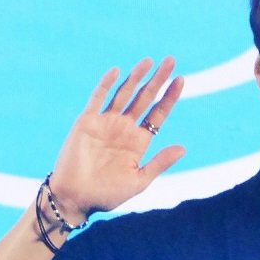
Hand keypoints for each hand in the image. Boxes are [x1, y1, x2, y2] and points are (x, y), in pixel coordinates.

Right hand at [49, 58, 184, 219]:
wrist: (76, 198)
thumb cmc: (107, 195)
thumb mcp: (139, 180)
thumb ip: (160, 162)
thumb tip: (183, 148)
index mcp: (138, 142)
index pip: (157, 114)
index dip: (169, 97)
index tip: (181, 80)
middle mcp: (124, 128)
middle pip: (144, 98)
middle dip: (157, 80)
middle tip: (171, 61)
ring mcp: (105, 123)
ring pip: (124, 94)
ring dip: (136, 77)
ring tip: (149, 61)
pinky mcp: (87, 121)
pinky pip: (97, 99)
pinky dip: (106, 85)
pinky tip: (117, 72)